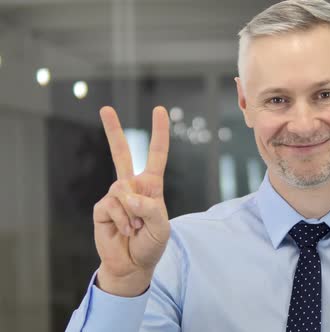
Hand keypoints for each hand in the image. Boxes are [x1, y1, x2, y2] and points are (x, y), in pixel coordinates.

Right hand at [93, 106, 170, 296]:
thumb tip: (128, 195)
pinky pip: (112, 206)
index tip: (159, 110)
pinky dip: (122, 220)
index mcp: (151, 186)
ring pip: (121, 189)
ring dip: (132, 213)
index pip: (156, 155)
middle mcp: (132, 187)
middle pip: (121, 153)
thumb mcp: (162, 227)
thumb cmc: (151, 244)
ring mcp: (115, 196)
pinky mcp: (101, 208)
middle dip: (113, 130)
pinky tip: (125, 231)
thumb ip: (150, 208)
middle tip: (105, 108)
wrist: (132, 264)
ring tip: (136, 228)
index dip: (159, 133)